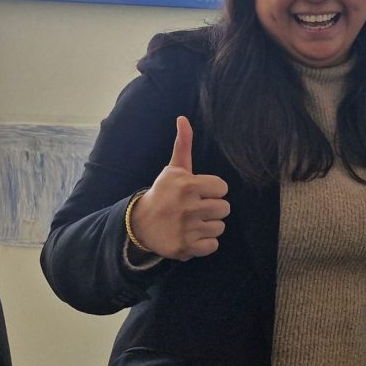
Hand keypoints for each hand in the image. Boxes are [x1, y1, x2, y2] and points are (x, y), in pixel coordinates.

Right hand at [128, 116, 230, 260]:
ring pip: (220, 228)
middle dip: (213, 209)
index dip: (214, 190)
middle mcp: (188, 207)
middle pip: (225, 209)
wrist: (140, 223)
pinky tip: (191, 235)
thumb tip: (183, 118)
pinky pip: (212, 246)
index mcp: (188, 185)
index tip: (200, 192)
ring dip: (209, 226)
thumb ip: (183, 144)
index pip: (223, 188)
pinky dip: (204, 244)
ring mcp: (186, 228)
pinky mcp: (185, 248)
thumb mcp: (173, 168)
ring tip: (193, 222)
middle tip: (197, 208)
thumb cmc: (163, 192)